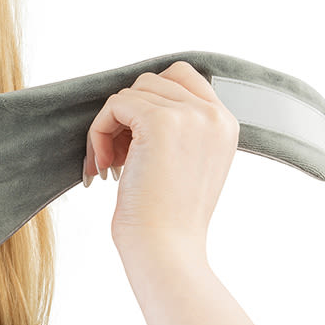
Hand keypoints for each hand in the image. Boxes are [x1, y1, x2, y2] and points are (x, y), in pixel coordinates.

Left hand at [83, 61, 239, 254]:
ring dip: (110, 126)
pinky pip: (115, 105)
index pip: (181, 76)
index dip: (148, 100)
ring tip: (111, 164)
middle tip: (119, 155)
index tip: (134, 140)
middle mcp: (214, 114)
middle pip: (151, 82)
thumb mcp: (188, 162)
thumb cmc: (167, 217)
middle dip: (127, 115)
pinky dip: (99, 132)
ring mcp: (190, 115)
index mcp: (225, 123)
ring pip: (130, 93)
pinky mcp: (160, 122)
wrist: (166, 248)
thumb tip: (137, 102)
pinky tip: (104, 165)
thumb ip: (180, 128)